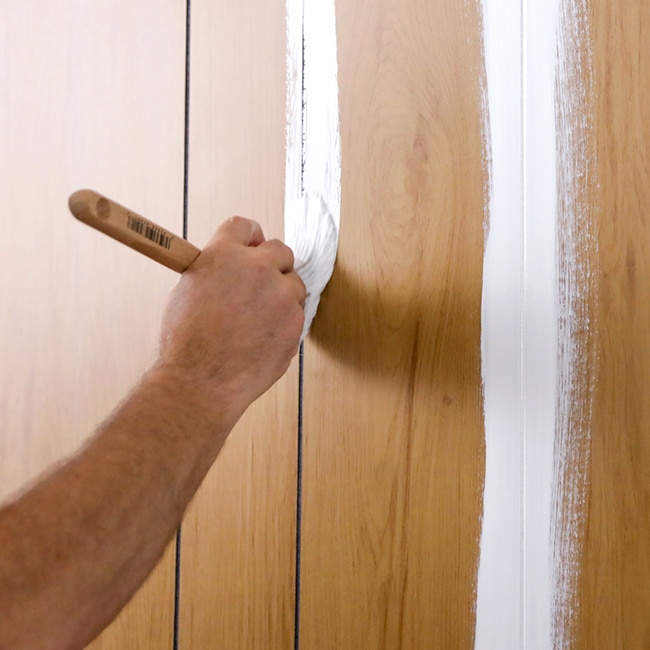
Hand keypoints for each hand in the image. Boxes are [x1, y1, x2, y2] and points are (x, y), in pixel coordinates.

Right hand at [156, 216, 305, 422]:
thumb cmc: (186, 342)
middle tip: (260, 283)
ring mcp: (280, 295)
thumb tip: (231, 265)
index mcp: (223, 254)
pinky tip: (262, 337)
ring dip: (281, 295)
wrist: (201, 381)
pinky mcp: (295, 322)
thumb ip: (216, 269)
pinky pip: (296, 313)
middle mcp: (256, 268)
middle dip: (272, 264)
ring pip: (294, 283)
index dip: (250, 237)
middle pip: (280, 250)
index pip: (245, 226)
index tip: (253, 246)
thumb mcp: (188, 289)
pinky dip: (284, 322)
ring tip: (255, 319)